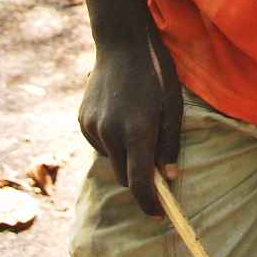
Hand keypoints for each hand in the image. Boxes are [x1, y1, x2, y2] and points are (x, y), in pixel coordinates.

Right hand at [79, 25, 182, 215]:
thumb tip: (167, 178)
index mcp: (137, 131)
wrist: (122, 42)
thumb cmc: (156, 72)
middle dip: (140, 178)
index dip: (150, 203)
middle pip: (124, 176)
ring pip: (113, 160)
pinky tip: (122, 115)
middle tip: (157, 165)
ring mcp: (93, 127)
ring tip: (139, 125)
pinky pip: (100, 144)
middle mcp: (111, 133)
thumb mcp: (173, 106)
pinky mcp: (82, 121)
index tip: (159, 214)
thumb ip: (170, 144)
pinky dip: (113, 142)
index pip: (140, 183)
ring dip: (126, 156)